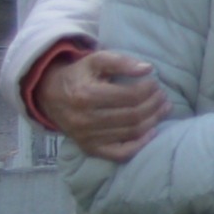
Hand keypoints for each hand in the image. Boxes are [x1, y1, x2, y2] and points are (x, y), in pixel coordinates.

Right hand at [32, 45, 163, 160]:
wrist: (50, 95)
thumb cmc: (79, 76)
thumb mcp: (95, 60)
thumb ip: (120, 61)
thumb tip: (148, 69)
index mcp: (85, 96)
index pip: (130, 96)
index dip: (149, 89)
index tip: (155, 82)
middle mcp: (84, 119)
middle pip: (133, 115)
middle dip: (154, 105)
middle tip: (162, 96)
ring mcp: (87, 137)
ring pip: (131, 132)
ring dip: (153, 121)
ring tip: (163, 108)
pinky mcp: (90, 148)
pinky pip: (120, 153)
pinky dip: (140, 145)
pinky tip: (152, 132)